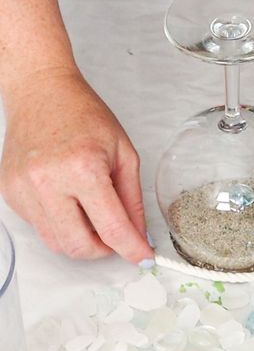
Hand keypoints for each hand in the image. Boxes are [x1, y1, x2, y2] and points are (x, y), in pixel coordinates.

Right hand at [0, 68, 153, 262]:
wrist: (42, 93)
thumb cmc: (85, 116)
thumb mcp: (124, 154)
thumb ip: (132, 199)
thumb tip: (138, 234)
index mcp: (83, 169)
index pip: (112, 228)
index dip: (132, 249)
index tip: (143, 258)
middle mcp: (47, 182)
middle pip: (78, 247)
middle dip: (103, 250)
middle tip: (116, 236)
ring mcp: (23, 189)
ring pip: (57, 242)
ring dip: (82, 238)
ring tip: (92, 212)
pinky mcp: (10, 193)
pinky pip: (40, 226)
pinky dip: (61, 222)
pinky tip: (68, 198)